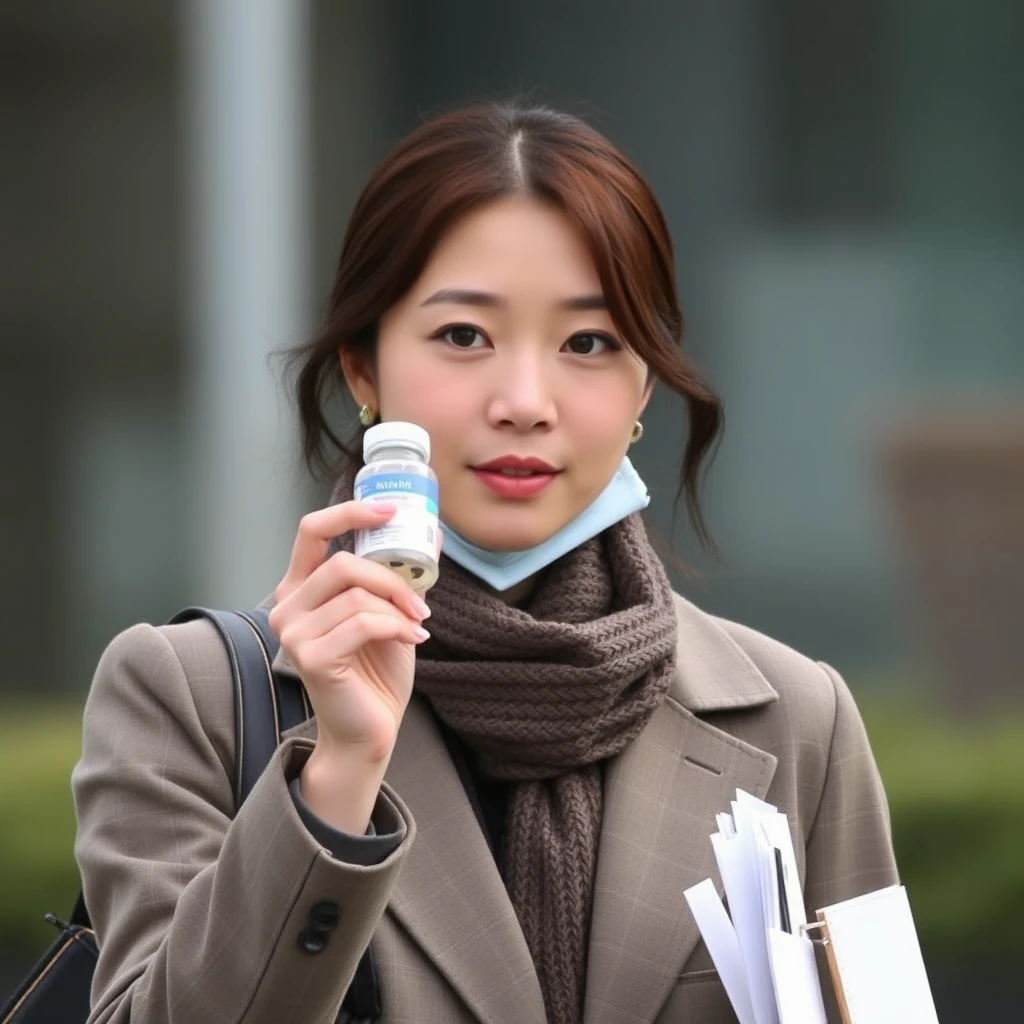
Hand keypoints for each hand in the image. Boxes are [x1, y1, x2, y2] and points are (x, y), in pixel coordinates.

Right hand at [269, 501, 430, 766]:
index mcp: (300, 589)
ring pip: (356, 594)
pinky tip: (414, 639)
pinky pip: (363, 623)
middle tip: (421, 602)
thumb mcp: (390, 612)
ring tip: (417, 623)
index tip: (391, 509)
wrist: (368, 730)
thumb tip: (433, 535)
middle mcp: (287, 607)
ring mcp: (294, 634)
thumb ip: (399, 576)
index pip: (311, 531)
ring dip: (397, 606)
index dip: (349, 513)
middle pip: (342, 564)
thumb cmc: (375, 673)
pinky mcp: (311, 657)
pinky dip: (397, 627)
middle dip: (390, 578)